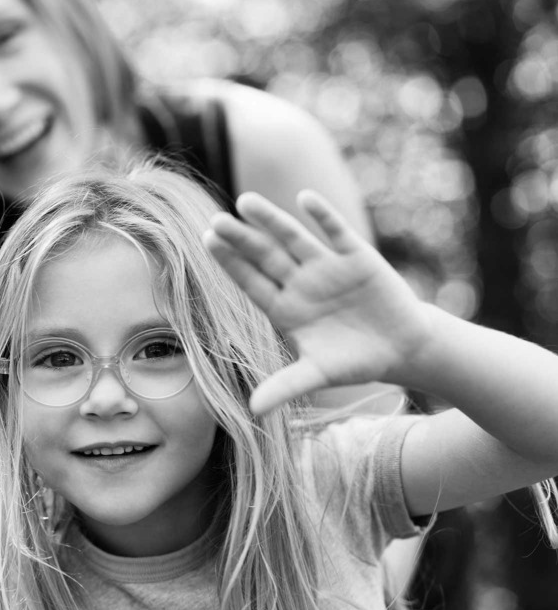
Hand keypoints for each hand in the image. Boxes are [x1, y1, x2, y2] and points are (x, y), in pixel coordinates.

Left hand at [204, 191, 431, 413]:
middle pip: (265, 256)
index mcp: (284, 307)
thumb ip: (286, 386)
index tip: (206, 242)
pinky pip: (336, 232)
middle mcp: (299, 281)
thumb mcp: (319, 374)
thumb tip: (252, 410)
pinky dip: (323, 216)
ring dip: (272, 220)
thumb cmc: (354, 361)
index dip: (231, 263)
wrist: (403, 348)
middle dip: (242, 240)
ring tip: (246, 201)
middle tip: (216, 221)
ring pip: (293, 238)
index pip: (251, 281)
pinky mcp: (356, 256)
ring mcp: (326, 266)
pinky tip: (304, 198)